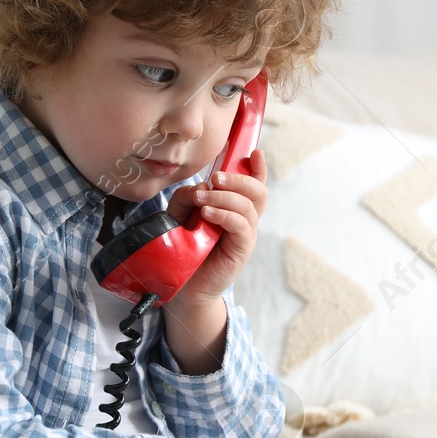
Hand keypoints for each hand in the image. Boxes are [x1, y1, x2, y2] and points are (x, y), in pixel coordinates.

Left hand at [164, 148, 268, 304]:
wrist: (183, 285)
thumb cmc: (182, 248)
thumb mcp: (178, 215)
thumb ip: (186, 197)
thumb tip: (201, 186)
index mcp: (233, 207)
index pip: (253, 183)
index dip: (257, 167)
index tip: (255, 152)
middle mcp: (244, 218)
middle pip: (258, 191)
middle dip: (239, 178)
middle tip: (215, 177)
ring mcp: (245, 234)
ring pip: (249, 206)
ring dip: (225, 197)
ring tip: (203, 200)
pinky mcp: (241, 249)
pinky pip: (242, 226)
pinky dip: (226, 215)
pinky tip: (207, 215)